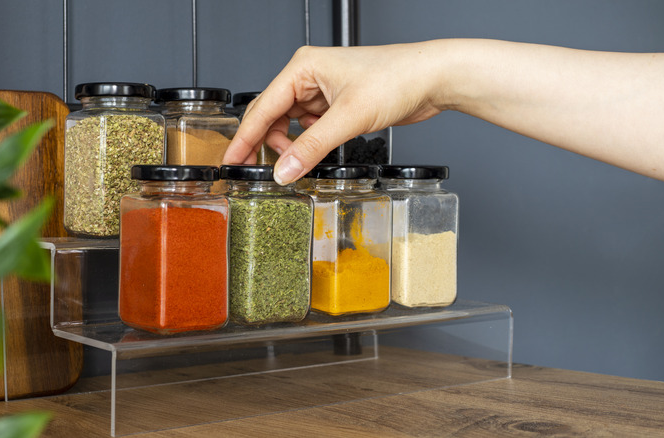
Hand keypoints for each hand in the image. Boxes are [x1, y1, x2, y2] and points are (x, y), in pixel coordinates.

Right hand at [223, 42, 446, 183]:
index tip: (231, 160)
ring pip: (291, 125)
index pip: (262, 107)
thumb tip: (283, 171)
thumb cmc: (396, 78)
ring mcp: (323, 92)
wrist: (432, 78)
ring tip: (298, 163)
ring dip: (291, 146)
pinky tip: (317, 153)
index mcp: (302, 68)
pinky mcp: (337, 105)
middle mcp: (308, 77)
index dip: (244, 137)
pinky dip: (309, 144)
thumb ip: (312, 147)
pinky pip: (310, 129)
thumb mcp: (348, 117)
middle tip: (259, 171)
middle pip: (272, 116)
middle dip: (266, 144)